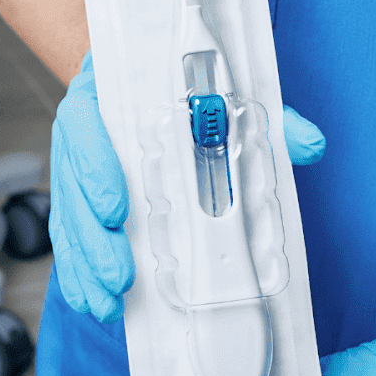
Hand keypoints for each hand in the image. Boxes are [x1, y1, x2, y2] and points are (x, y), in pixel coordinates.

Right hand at [49, 51, 326, 322]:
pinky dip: (76, 270)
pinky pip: (67, 233)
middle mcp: (82, 129)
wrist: (143, 71)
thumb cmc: (181, 87)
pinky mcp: (77, 194)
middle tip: (121, 277)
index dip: (95, 168)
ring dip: (83, 263)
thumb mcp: (222, 92)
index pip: (84, 126)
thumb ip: (263, 114)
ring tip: (106, 304)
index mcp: (105, 95)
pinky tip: (89, 300)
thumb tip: (308, 144)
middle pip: (70, 184)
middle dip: (92, 237)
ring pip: (66, 215)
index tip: (118, 209)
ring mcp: (75, 165)